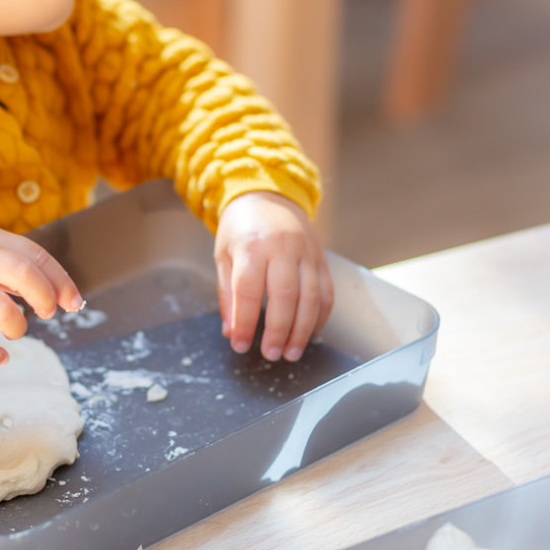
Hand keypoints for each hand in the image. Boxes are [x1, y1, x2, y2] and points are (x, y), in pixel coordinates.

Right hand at [0, 223, 83, 366]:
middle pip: (23, 274)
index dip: (61, 281)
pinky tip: (0, 357)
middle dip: (45, 297)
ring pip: (1, 310)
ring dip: (17, 326)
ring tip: (15, 331)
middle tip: (46, 312)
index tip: (72, 303)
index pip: (36, 256)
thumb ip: (14, 264)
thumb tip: (58, 293)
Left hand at [214, 191, 333, 361]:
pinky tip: (310, 333)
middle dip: (279, 331)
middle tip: (272, 354)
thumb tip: (230, 331)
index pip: (248, 292)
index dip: (245, 323)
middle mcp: (282, 248)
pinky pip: (326, 291)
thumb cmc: (240, 229)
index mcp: (252, 247)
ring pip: (311, 297)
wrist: (268, 195)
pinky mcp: (321, 258)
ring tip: (292, 353)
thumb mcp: (223, 256)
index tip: (240, 345)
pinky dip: (320, 316)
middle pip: (285, 296)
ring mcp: (306, 252)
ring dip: (302, 330)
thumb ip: (227, 295)